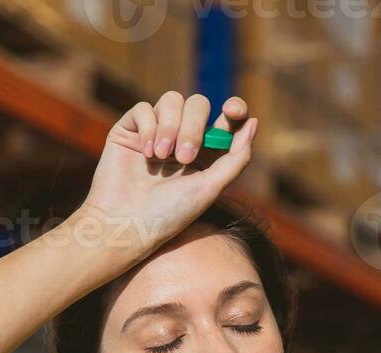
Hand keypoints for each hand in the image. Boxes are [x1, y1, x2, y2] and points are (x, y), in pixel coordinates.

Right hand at [79, 93, 256, 254]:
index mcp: (206, 152)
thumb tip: (254, 123)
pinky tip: (145, 154)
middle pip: (198, 105)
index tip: (234, 111)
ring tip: (162, 157)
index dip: (235, 108)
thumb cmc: (170, 213)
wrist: (126, 224)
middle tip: (184, 158)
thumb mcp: (211, 187)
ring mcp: (155, 131)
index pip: (226, 119)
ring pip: (172, 100)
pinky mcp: (129, 129)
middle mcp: (181, 138)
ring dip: (170, 127)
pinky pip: (144, 108)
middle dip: (194, 127)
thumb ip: (236, 158)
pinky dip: (149, 128)